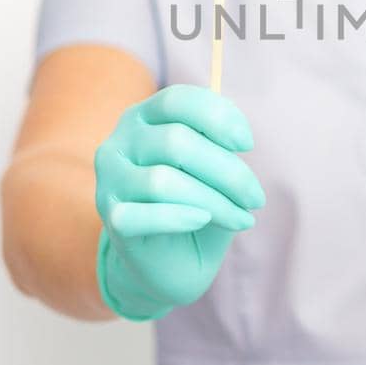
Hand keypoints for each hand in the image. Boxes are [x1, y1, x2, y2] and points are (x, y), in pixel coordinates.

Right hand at [94, 85, 265, 319]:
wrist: (170, 263)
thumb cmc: (197, 205)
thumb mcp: (214, 171)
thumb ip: (220, 147)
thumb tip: (238, 139)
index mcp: (143, 118)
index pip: (176, 101)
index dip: (216, 117)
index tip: (247, 145)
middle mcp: (119, 143)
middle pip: (175, 142)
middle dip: (227, 171)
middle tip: (256, 198)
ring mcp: (109, 181)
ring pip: (163, 181)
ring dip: (214, 201)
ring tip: (242, 218)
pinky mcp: (111, 217)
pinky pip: (144, 215)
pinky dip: (179, 217)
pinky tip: (202, 221)